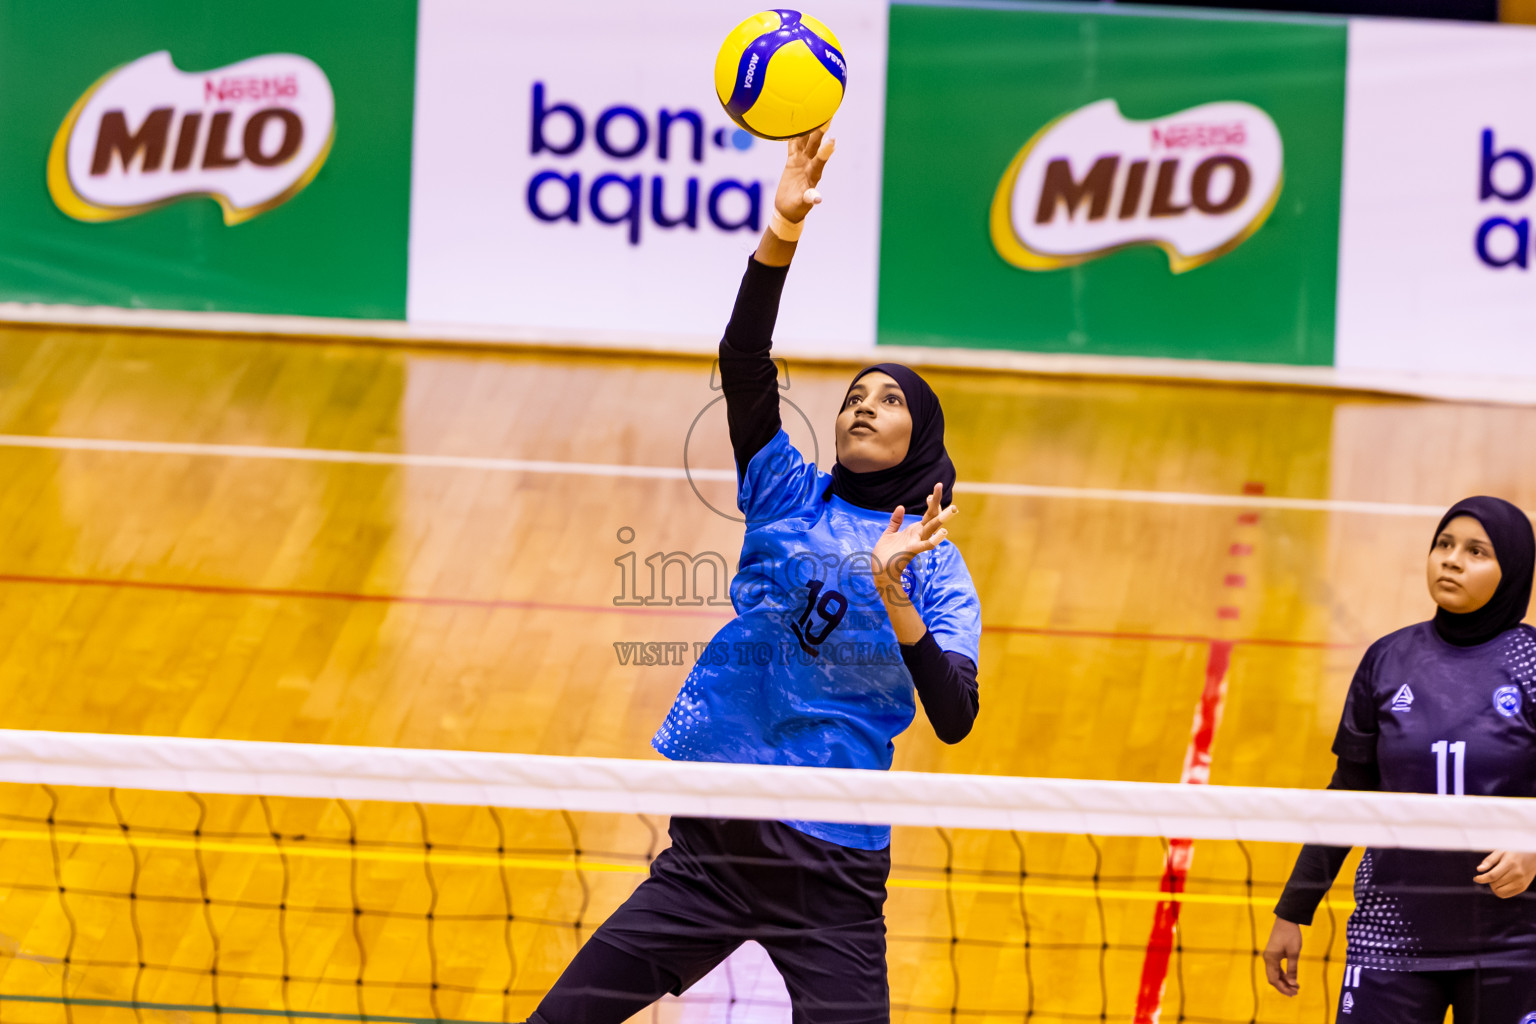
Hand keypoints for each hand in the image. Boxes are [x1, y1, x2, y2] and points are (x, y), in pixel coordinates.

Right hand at [773, 122, 835, 222]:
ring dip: (809, 128)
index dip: (826, 150)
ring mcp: (801, 160)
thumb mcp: (802, 204)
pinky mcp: (792, 160)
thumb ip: (809, 199)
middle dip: (821, 131)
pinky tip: (794, 121)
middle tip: (828, 116)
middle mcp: (809, 164)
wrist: (788, 208)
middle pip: (815, 145)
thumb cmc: (797, 208)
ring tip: (812, 111)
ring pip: (805, 141)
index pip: (820, 160)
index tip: (832, 140)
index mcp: (813, 174)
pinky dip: (793, 134)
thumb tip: (817, 200)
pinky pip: (793, 144)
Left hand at [871, 484, 955, 599]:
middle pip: (932, 517)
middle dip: (938, 503)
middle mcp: (918, 535)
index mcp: (914, 530)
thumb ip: (896, 521)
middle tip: (942, 486)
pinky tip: (943, 532)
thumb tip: (901, 506)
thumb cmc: (885, 554)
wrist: (880, 571)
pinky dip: (935, 539)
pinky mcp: (912, 550)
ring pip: (932, 528)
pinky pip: (926, 545)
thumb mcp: (889, 534)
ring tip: (953, 510)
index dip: (932, 503)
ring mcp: (917, 542)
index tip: (931, 493)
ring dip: (942, 519)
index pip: (928, 514)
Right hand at [1262, 918, 1302, 996]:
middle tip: (1296, 992)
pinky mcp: (1272, 954)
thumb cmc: (1291, 935)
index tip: (1294, 993)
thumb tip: (1293, 984)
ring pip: (1274, 974)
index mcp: (1271, 959)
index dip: (1283, 988)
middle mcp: (1267, 958)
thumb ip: (1292, 969)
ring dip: (1283, 981)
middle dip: (1283, 987)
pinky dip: (1282, 975)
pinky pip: (1275, 968)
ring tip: (1295, 987)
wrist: (1286, 920)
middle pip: (1273, 978)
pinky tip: (1291, 978)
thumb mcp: (1294, 953)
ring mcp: (1269, 956)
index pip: (1274, 979)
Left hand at [1475, 850, 1535, 897]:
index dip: (1481, 879)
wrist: (1533, 857)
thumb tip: (1478, 870)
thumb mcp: (1501, 851)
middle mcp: (1517, 874)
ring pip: (1500, 892)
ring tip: (1497, 878)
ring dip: (1494, 887)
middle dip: (1489, 881)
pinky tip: (1502, 883)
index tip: (1475, 878)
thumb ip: (1489, 860)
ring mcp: (1521, 882)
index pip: (1492, 876)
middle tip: (1491, 874)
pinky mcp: (1523, 888)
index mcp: (1510, 863)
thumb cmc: (1514, 852)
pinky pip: (1506, 895)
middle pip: (1495, 884)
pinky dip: (1500, 890)